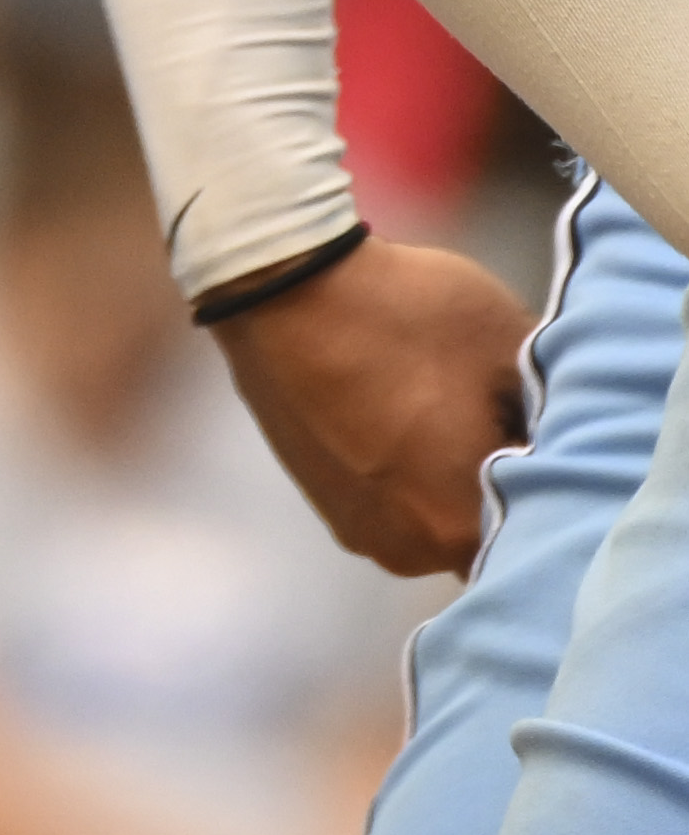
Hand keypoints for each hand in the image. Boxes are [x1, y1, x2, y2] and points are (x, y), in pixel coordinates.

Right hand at [214, 238, 530, 574]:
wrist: (277, 285)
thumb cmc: (405, 313)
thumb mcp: (512, 343)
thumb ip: (551, 408)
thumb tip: (557, 434)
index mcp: (465, 524)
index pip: (543, 518)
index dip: (545, 469)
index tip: (525, 420)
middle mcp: (413, 549)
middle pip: (491, 529)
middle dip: (496, 481)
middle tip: (484, 413)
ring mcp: (364, 531)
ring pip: (440, 520)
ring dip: (446, 480)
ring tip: (431, 409)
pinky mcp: (326, 504)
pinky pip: (394, 505)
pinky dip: (403, 472)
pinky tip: (394, 413)